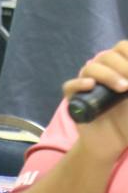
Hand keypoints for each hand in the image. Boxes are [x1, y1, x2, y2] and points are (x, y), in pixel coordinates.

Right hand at [64, 41, 127, 163]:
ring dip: (107, 75)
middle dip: (122, 65)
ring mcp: (87, 84)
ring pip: (91, 68)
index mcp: (120, 69)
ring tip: (123, 89)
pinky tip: (90, 85)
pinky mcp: (74, 99)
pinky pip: (70, 86)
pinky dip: (79, 83)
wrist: (112, 143)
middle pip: (107, 56)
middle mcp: (103, 73)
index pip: (122, 48)